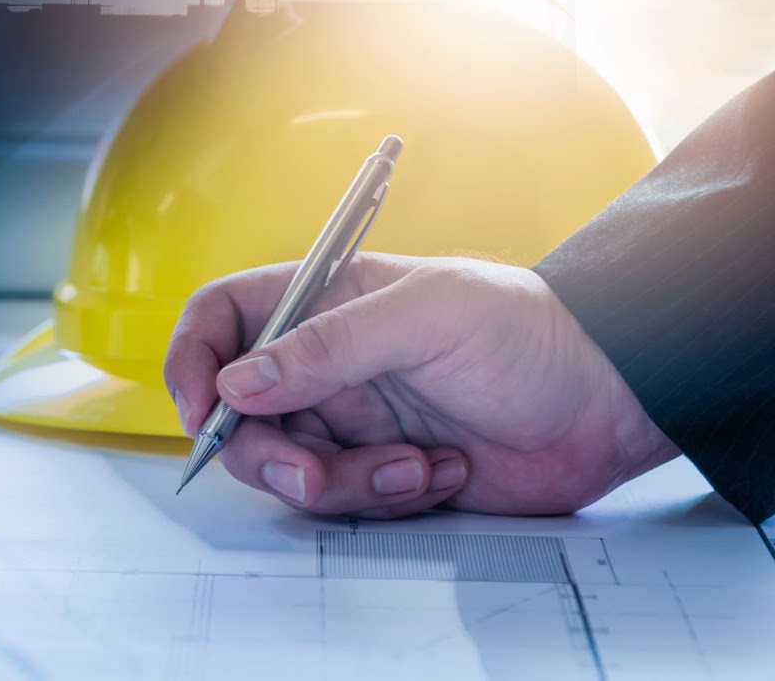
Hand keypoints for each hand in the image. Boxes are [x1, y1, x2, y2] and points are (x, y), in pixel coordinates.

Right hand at [163, 254, 678, 518]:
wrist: (609, 402)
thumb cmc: (527, 331)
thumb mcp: (426, 315)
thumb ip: (328, 347)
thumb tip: (238, 381)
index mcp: (321, 302)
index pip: (221, 318)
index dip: (194, 360)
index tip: (205, 409)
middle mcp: (322, 361)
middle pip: (238, 413)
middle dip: (268, 452)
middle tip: (313, 471)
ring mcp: (349, 417)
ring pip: (288, 467)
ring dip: (341, 481)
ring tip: (413, 466)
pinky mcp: (380, 470)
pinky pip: (344, 501)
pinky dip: (386, 497)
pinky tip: (442, 471)